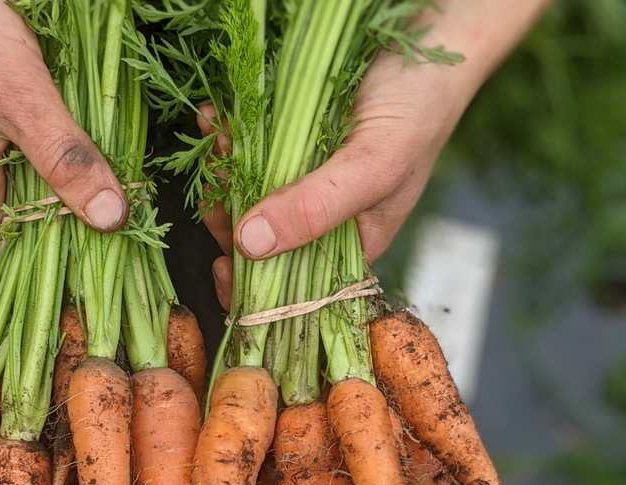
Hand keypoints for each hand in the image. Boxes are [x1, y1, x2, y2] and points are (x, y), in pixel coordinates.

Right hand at [0, 0, 128, 286]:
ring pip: (9, 198)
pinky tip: (72, 157)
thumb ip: (64, 158)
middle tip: (106, 247)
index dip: (26, 286)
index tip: (75, 289)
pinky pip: (7, 163)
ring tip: (101, 207)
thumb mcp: (21, 95)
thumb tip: (110, 219)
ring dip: (50, 205)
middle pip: (4, 236)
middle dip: (52, 247)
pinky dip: (41, 169)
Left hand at [200, 0, 554, 308]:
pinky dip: (224, 141)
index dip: (252, 285)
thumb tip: (252, 245)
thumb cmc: (421, 108)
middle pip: (258, 245)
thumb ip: (316, 209)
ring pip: (244, 198)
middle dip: (229, 222)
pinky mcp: (286, 147)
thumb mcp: (373, 167)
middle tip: (216, 196)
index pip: (291, 286)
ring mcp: (300, 183)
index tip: (223, 266)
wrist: (432, 36)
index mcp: (348, 247)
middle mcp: (320, 222)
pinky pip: (244, 155)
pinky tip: (214, 121)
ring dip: (221, 175)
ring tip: (216, 142)